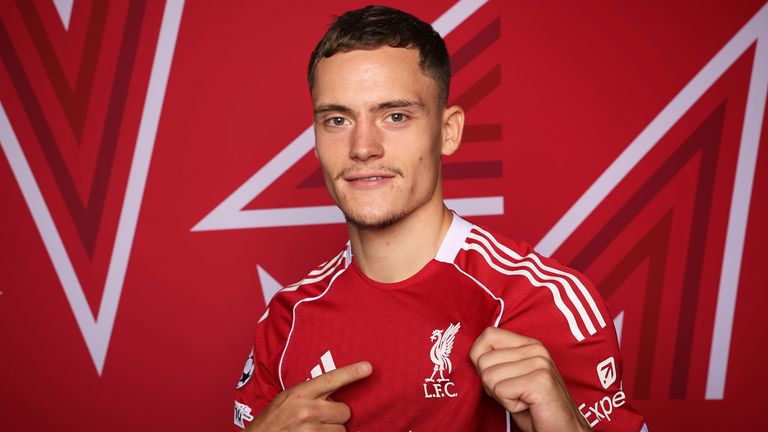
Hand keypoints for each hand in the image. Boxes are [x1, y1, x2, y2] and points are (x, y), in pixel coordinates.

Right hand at [245, 361, 371, 431]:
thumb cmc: (273, 420)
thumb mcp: (287, 399)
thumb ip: (310, 394)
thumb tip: (335, 393)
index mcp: (300, 394)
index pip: (330, 380)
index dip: (351, 373)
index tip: (368, 367)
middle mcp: (307, 411)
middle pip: (344, 410)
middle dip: (337, 415)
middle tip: (323, 418)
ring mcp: (310, 430)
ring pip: (341, 430)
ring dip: (332, 431)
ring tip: (315, 430)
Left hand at [469, 328, 590, 431]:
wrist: (563, 430)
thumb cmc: (534, 407)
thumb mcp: (512, 377)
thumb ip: (496, 361)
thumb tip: (473, 354)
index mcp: (529, 344)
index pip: (488, 335)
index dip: (480, 358)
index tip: (497, 376)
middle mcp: (536, 349)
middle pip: (483, 360)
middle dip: (491, 384)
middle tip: (515, 394)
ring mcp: (539, 363)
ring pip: (489, 376)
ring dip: (501, 396)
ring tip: (523, 399)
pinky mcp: (540, 381)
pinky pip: (501, 390)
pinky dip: (509, 405)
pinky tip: (527, 405)